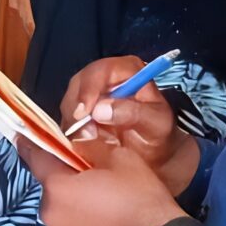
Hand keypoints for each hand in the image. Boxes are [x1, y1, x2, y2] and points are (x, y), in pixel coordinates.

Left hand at [19, 137, 182, 225]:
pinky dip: (78, 223)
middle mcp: (50, 213)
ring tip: (100, 202)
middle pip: (50, 186)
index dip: (31, 145)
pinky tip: (101, 222)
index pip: (36, 159)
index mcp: (57, 186)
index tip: (22, 136)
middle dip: (64, 178)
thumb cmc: (139, 198)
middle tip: (89, 175)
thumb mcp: (119, 158)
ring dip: (71, 202)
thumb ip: (90, 148)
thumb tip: (76, 143)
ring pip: (59, 209)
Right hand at [60, 56, 198, 196]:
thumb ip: (134, 113)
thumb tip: (101, 110)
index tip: (85, 111)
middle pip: (78, 85)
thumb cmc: (158, 133)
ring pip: (69, 103)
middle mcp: (104, 79)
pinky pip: (67, 120)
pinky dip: (72, 133)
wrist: (153, 154)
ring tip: (90, 141)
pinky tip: (85, 143)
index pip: (101, 70)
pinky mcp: (79, 114)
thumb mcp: (156, 123)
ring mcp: (89, 96)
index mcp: (126, 70)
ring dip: (74, 124)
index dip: (89, 88)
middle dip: (77, 109)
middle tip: (85, 133)